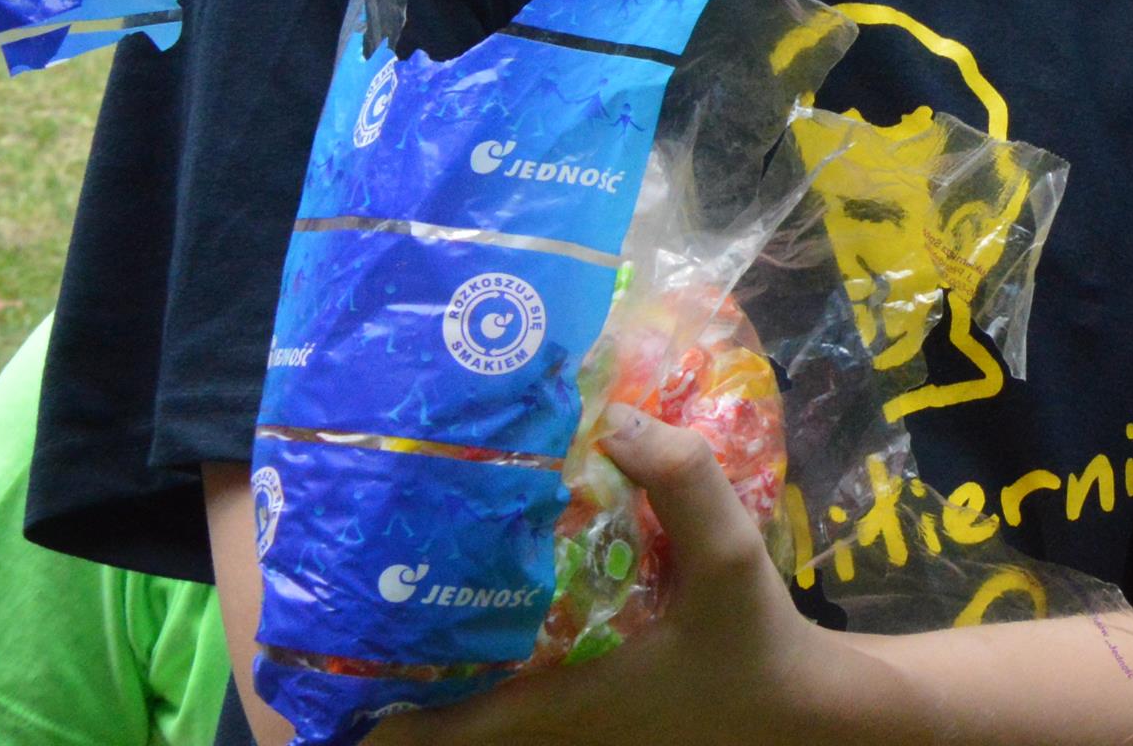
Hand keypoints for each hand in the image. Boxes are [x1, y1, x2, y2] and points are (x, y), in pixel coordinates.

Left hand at [383, 410, 908, 745]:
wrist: (804, 713)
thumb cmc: (755, 646)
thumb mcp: (732, 557)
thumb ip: (682, 483)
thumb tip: (613, 417)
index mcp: (553, 707)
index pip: (429, 733)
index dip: (368, 710)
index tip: (328, 658)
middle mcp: (545, 731)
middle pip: (437, 729)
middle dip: (391, 679)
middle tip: (358, 606)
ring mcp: (567, 734)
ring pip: (474, 721)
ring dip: (436, 679)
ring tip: (402, 607)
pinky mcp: (589, 722)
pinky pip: (512, 712)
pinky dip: (484, 681)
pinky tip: (492, 622)